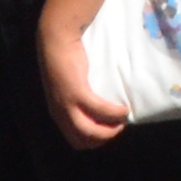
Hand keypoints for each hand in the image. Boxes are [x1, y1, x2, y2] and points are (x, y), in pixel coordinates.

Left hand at [39, 20, 128, 147]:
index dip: (94, 140)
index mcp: (57, 112)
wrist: (56, 40)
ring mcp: (67, 104)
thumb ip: (74, 98)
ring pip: (90, 131)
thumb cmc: (62, 58)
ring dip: (109, 131)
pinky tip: (124, 109)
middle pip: (83, 140)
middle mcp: (60, 113)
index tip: (108, 130)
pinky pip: (99, 109)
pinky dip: (114, 112)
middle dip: (103, 138)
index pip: (76, 140)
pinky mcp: (77, 92)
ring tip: (122, 122)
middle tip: (118, 127)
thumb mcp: (64, 86)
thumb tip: (93, 106)